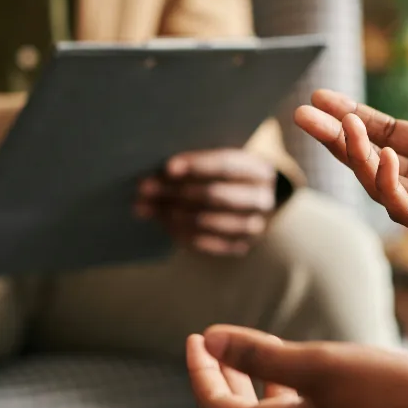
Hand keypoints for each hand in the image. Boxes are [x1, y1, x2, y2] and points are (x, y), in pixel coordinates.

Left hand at [137, 149, 276, 255]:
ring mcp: (254, 226)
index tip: (168, 168)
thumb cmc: (226, 175)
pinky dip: (181, 233)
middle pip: (215, 194)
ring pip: (208, 221)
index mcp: (260, 169)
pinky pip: (206, 243)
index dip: (197, 165)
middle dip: (175, 191)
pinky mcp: (240, 246)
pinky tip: (162, 224)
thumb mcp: (221, 161)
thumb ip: (197, 163)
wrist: (250, 201)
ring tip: (147, 208)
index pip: (227, 164)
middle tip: (145, 189)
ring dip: (172, 214)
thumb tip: (159, 170)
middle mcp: (262, 199)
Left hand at [187, 325, 407, 407]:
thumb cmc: (399, 399)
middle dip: (222, 378)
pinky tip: (302, 370)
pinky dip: (285, 393)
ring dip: (253, 384)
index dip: (200, 372)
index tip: (195, 336)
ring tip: (251, 349)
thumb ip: (262, 354)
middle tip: (212, 342)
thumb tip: (211, 341)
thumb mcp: (323, 365)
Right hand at [294, 50, 407, 277]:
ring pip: (379, 183)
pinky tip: (379, 153)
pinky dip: (386, 183)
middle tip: (301, 112)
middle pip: (370, 157)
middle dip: (335, 136)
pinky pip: (406, 207)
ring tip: (338, 125)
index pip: (388, 134)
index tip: (323, 96)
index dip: (355, 116)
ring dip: (354, 155)